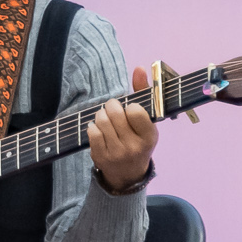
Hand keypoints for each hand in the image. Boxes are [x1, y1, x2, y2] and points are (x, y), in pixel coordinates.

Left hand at [87, 66, 160, 191]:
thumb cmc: (138, 139)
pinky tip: (98, 128)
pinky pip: (91, 132)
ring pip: (101, 121)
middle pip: (114, 113)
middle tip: (112, 107)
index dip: (129, 106)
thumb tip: (139, 68)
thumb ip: (143, 92)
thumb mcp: (147, 121)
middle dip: (111, 106)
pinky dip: (93, 126)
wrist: (129, 173)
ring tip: (105, 116)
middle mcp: (134, 146)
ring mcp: (117, 153)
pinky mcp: (101, 157)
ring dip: (101, 114)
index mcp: (150, 136)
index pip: (135, 111)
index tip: (130, 109)